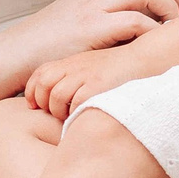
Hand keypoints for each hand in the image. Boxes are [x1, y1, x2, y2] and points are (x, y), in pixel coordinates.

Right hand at [0, 0, 178, 101]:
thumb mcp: (77, 23)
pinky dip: (152, 31)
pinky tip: (153, 46)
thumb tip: (138, 29)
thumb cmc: (45, 47)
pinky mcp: (90, 30)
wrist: (12, 55)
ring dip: (167, 8)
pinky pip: (133, 21)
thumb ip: (105, 20)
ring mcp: (93, 9)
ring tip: (171, 29)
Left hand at [24, 45, 144, 119]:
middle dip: (44, 103)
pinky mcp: (98, 85)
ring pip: (57, 95)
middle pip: (44, 84)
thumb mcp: (92, 69)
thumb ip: (75, 79)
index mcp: (72, 62)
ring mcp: (86, 75)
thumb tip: (59, 101)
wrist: (145, 60)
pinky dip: (76, 113)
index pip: (40, 74)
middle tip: (55, 114)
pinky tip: (83, 117)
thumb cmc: (121, 71)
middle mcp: (75, 66)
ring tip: (70, 117)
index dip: (33, 92)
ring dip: (60, 111)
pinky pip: (76, 102)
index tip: (35, 106)